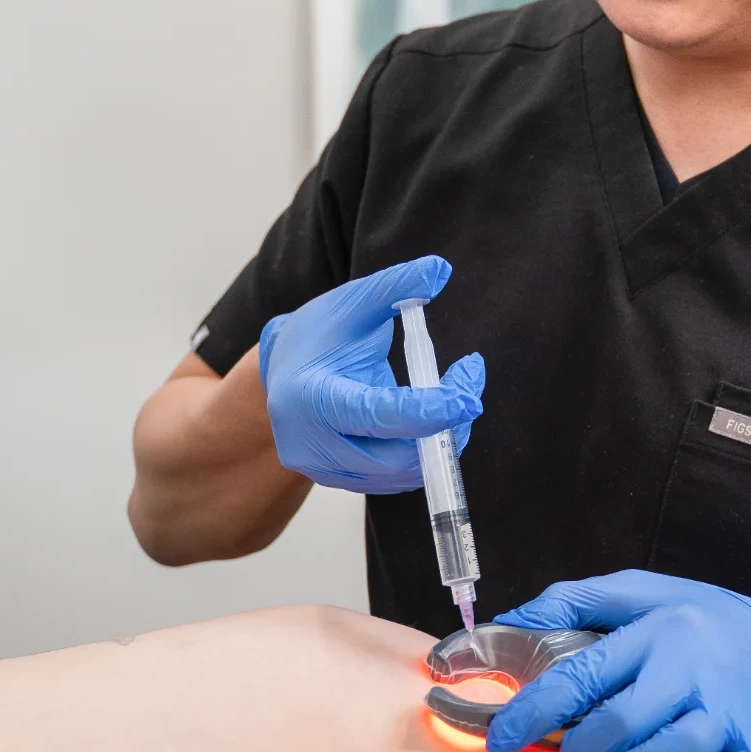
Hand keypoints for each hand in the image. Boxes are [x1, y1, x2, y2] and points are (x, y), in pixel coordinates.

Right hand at [258, 256, 484, 493]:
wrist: (279, 375)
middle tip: (471, 391)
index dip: (427, 411)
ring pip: (399, 474)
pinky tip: (435, 419)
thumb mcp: (353, 303)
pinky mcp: (340, 482)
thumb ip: (396, 287)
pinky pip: (393, 479)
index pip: (375, 415)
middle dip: (444, 429)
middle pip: (393, 457)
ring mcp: (324, 470)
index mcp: (311, 397)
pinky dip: (423, 454)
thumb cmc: (318, 334)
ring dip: (440, 442)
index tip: (468, 396)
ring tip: (457, 398)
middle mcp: (312, 444)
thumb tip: (440, 269)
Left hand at [483, 570, 750, 751]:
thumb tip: (510, 621)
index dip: (534, 711)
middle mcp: (693, 671)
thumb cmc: (706, 621)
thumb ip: (574, 601)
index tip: (501, 737)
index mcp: (659, 631)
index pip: (583, 675)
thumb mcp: (643, 591)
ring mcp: (728, 713)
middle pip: (624, 722)